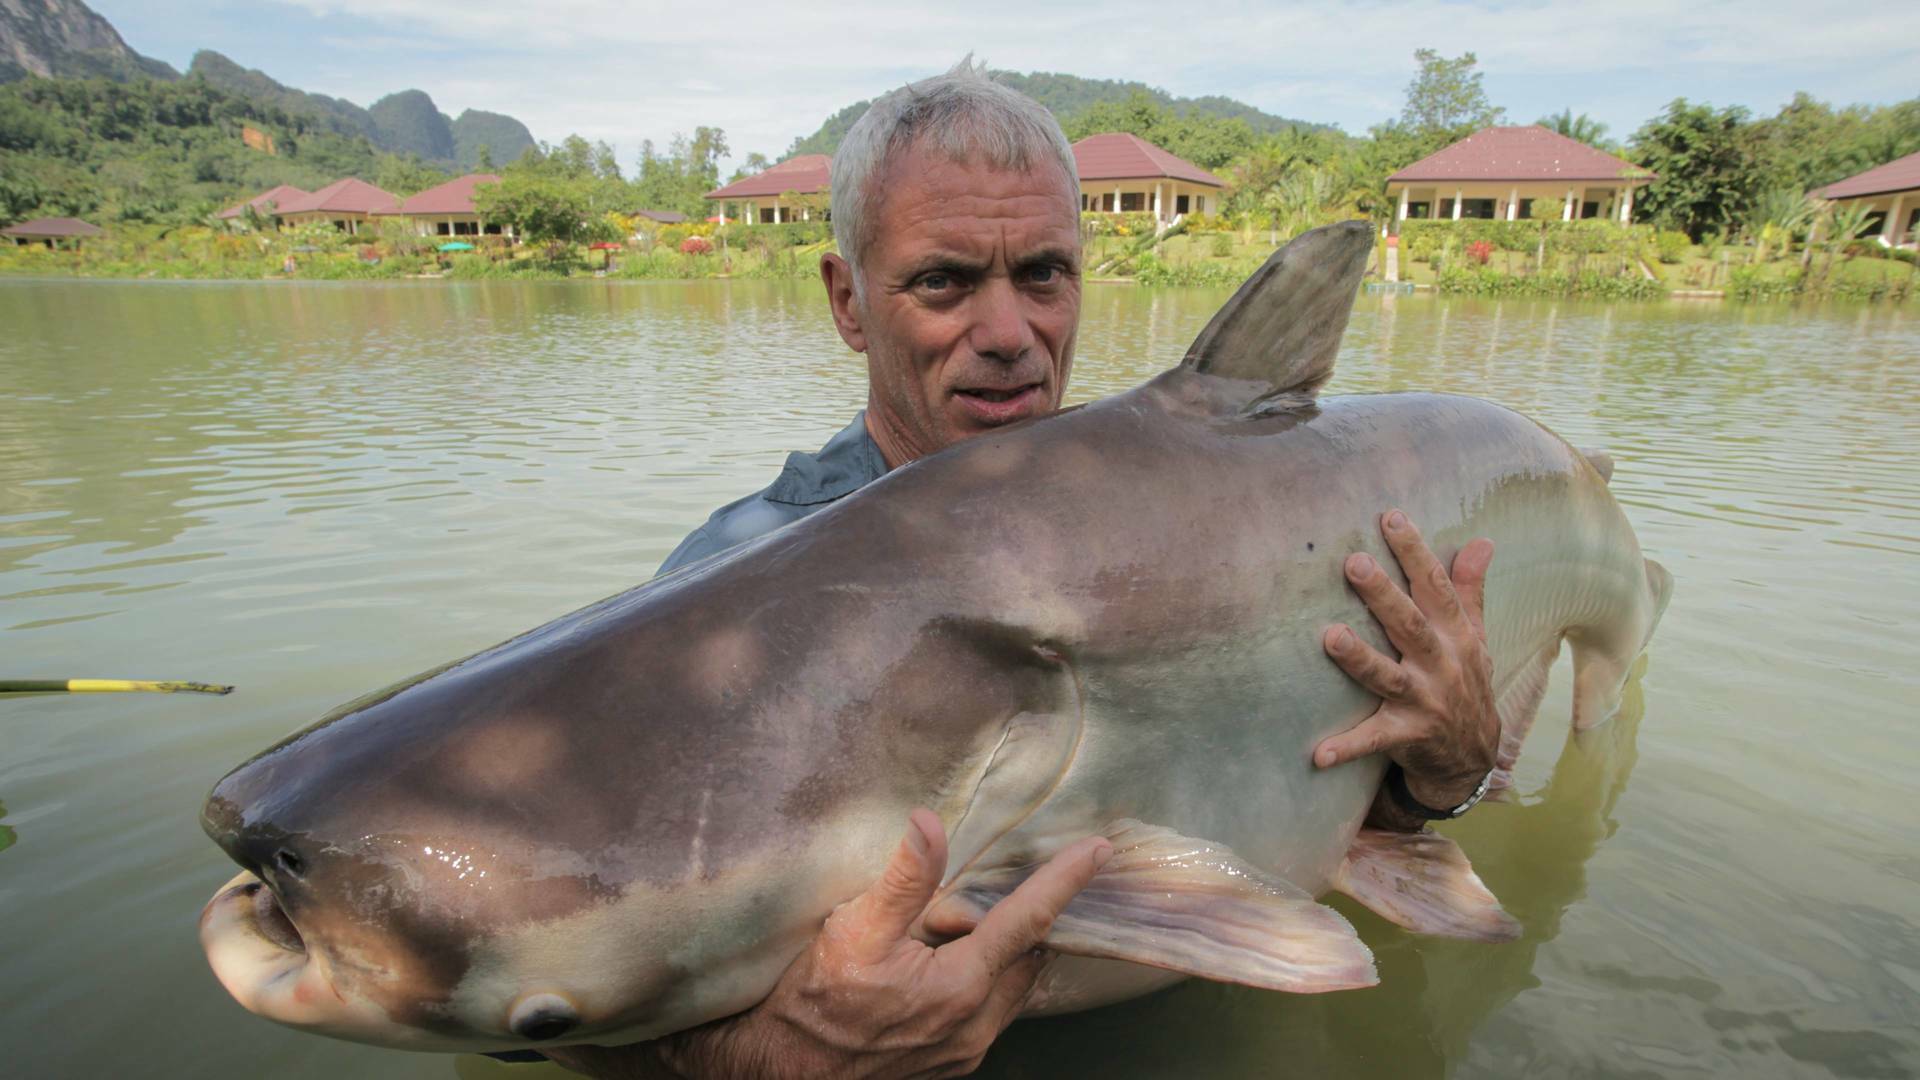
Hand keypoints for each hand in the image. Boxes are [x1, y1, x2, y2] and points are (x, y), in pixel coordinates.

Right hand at [545, 810, 1111, 1079]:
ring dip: (1001, 952)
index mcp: (962, 985)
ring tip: (960, 924)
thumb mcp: (853, 930)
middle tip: (995, 884)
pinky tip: (942, 965)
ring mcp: (966, 1049)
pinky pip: (987, 1012)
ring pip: (1009, 986)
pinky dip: (982, 980)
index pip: (1030, 920)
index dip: (1065, 880)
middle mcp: (976, 1023)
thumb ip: (902, 878)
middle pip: (1026, 956)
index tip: (1098, 849)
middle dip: (1023, 917)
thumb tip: (930, 823)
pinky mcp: (951, 1063)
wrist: (783, 1072)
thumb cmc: (813, 1001)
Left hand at [1313, 509, 1497, 831]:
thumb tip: (1482, 541)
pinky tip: (1316, 753)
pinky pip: (1373, 741)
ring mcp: (1424, 702)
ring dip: (1360, 659)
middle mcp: (1442, 665)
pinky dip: (1346, 747)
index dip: (1416, 552)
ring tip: (1330, 637)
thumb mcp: (1475, 637)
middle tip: (1354, 563)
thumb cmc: (1466, 684)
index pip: (1436, 587)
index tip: (1391, 517)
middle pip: (1410, 626)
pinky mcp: (1407, 736)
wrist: (1473, 756)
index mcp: (1456, 636)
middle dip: (1384, 595)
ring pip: (1388, 677)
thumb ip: (1470, 590)